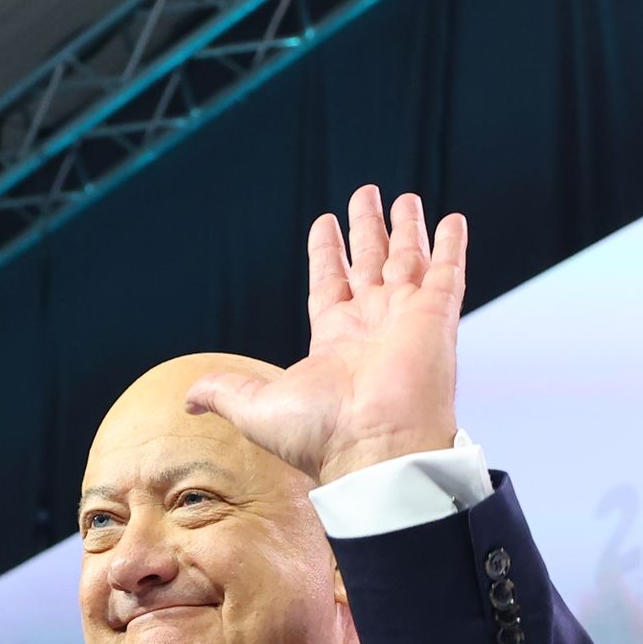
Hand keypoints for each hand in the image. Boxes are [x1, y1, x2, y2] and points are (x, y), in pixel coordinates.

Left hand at [183, 186, 467, 482]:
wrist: (375, 449)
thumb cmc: (320, 434)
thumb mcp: (255, 408)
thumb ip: (224, 392)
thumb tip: (188, 400)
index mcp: (334, 340)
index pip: (329, 283)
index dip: (327, 252)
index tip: (325, 222)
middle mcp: (372, 325)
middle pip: (369, 263)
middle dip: (367, 229)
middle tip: (366, 195)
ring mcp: (406, 319)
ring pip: (408, 259)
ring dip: (408, 229)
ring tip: (405, 198)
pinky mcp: (437, 316)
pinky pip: (448, 271)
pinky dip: (452, 246)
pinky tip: (454, 219)